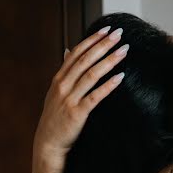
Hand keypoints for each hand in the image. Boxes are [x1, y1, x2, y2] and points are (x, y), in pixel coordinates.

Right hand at [30, 27, 128, 172]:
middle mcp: (62, 86)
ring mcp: (69, 99)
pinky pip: (95, 97)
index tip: (106, 29)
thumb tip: (69, 50)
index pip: (76, 53)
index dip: (92, 40)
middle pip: (85, 60)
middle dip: (103, 45)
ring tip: (124, 51)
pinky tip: (120, 77)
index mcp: (58, 79)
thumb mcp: (56, 92)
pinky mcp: (77, 114)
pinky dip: (108, 85)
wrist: (48, 144)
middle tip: (119, 34)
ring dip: (108, 61)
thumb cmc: (56, 118)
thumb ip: (65, 72)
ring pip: (91, 75)